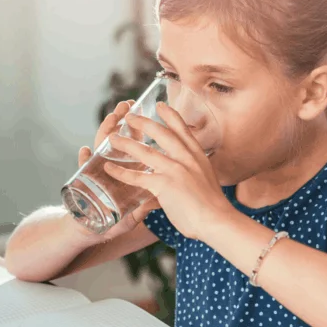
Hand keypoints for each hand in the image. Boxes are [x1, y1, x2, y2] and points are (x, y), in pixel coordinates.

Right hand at [76, 100, 159, 233]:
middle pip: (117, 136)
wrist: (92, 231)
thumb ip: (149, 201)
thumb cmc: (114, 220)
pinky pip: (82, 169)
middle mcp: (110, 165)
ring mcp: (96, 171)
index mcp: (126, 168)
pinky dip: (82, 160)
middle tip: (126, 106)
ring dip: (104, 131)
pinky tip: (84, 152)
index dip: (140, 127)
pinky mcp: (83, 183)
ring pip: (99, 146)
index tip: (145, 110)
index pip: (134, 141)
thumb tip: (168, 194)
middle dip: (120, 119)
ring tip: (110, 119)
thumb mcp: (137, 210)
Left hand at [103, 101, 235, 241]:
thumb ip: (196, 172)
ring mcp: (175, 170)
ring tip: (112, 138)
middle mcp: (186, 158)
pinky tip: (108, 168)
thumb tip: (191, 173)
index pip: (182, 130)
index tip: (161, 105)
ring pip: (145, 152)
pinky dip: (121, 172)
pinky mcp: (165, 185)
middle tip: (129, 116)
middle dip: (143, 122)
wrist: (218, 221)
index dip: (170, 116)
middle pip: (161, 134)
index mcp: (197, 156)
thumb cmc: (214, 206)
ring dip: (126, 144)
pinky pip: (137, 177)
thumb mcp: (207, 179)